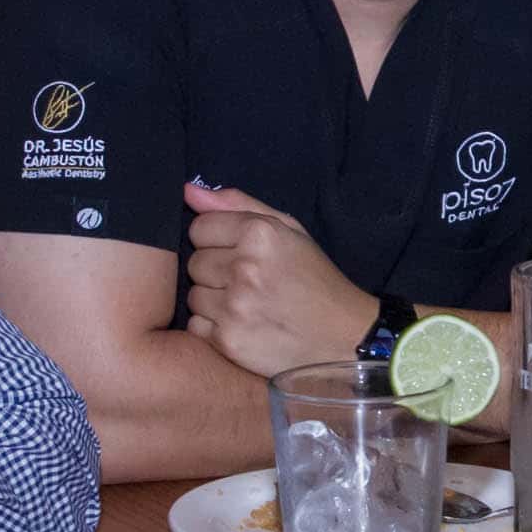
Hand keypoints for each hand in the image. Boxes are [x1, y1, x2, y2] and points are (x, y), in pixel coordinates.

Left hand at [179, 181, 371, 380]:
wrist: (344, 337)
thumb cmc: (314, 279)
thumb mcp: (289, 230)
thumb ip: (238, 204)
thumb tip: (187, 191)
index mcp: (260, 233)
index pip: (199, 228)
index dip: (217, 241)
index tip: (239, 254)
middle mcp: (245, 268)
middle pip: (194, 263)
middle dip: (215, 272)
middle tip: (248, 283)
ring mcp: (236, 307)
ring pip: (193, 296)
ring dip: (214, 301)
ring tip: (247, 306)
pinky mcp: (229, 341)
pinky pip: (196, 326)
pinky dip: (214, 329)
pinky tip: (242, 327)